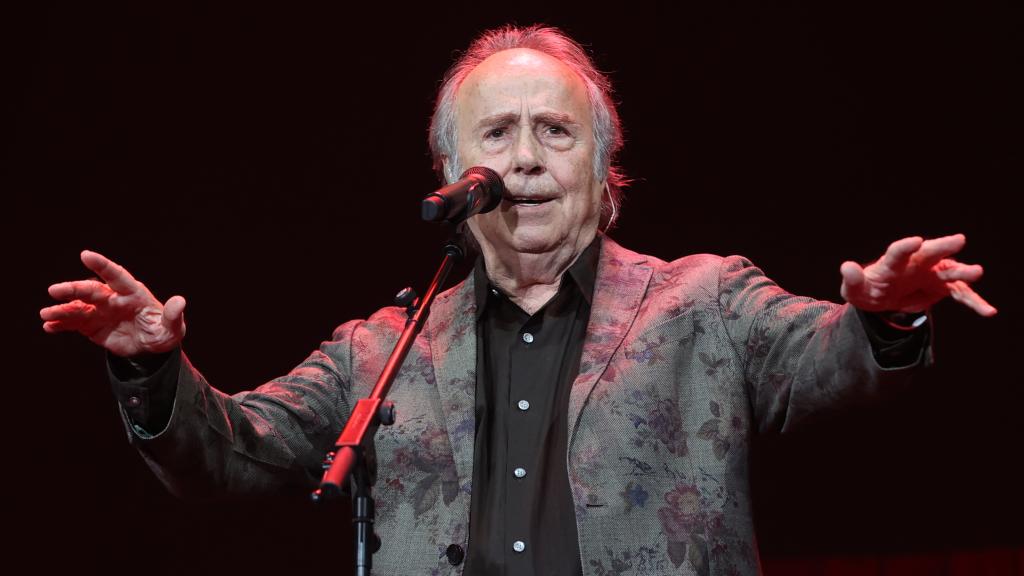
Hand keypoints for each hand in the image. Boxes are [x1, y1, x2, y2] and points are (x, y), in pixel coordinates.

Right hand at [40, 250, 186, 356]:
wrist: (151, 348)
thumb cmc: (164, 332)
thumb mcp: (172, 328)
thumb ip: (173, 315)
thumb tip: (180, 301)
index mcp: (133, 293)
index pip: (116, 276)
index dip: (102, 265)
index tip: (85, 255)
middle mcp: (113, 299)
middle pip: (91, 290)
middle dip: (73, 289)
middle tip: (54, 290)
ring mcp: (100, 312)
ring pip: (77, 307)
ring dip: (61, 309)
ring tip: (46, 314)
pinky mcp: (91, 325)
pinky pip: (73, 323)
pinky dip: (60, 324)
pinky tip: (48, 327)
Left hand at [840, 234, 995, 316]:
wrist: (882, 299)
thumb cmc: (867, 290)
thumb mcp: (855, 289)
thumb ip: (853, 279)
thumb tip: (846, 266)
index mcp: (893, 263)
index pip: (898, 252)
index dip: (906, 247)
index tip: (916, 241)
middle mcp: (916, 264)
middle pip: (930, 253)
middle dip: (942, 247)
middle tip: (959, 240)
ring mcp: (932, 275)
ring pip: (950, 272)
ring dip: (963, 272)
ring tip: (977, 271)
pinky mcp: (943, 288)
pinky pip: (961, 295)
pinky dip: (974, 302)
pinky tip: (988, 311)